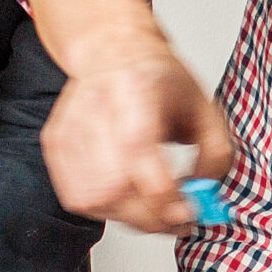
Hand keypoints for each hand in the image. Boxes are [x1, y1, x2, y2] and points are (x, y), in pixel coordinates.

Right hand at [41, 28, 234, 234]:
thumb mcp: (206, 108)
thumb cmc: (158, 78)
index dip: (166, 196)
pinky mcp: (55, 144)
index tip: (189, 211)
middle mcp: (95, 108)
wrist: (115, 52)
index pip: (140, 155)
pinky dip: (106, 206)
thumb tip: (205, 197)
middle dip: (151, 217)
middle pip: (114, 187)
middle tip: (176, 219)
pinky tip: (126, 191)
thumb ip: (216, 154)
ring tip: (151, 202)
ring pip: (93, 200)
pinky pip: (76, 197)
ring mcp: (69, 128)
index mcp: (136, 91)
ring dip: (129, 215)